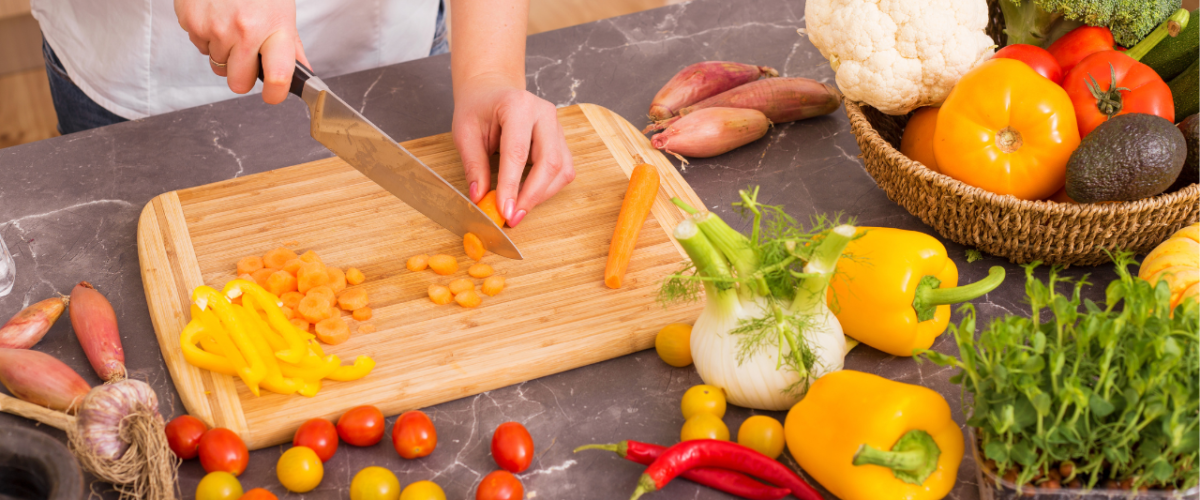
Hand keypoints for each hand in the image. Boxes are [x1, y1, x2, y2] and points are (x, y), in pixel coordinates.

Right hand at [174, 0, 309, 103]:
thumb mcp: (283, 11)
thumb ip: (292, 46)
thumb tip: (304, 73)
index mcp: (275, 28)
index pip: (278, 77)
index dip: (275, 93)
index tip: (274, 94)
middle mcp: (245, 31)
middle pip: (239, 83)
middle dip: (241, 76)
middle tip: (246, 55)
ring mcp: (215, 28)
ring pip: (216, 65)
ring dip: (223, 51)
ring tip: (230, 24)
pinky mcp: (192, 22)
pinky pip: (199, 46)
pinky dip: (206, 36)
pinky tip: (215, 15)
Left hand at [452, 77, 573, 226]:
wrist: (492, 91)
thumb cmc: (478, 109)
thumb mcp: (465, 133)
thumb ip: (473, 165)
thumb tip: (480, 197)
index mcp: (518, 105)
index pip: (518, 152)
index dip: (512, 186)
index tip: (504, 211)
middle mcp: (544, 113)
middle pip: (549, 162)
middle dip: (532, 195)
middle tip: (513, 217)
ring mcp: (557, 127)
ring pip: (561, 170)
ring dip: (541, 195)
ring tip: (518, 208)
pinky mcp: (561, 140)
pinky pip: (563, 170)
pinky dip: (548, 188)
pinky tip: (529, 194)